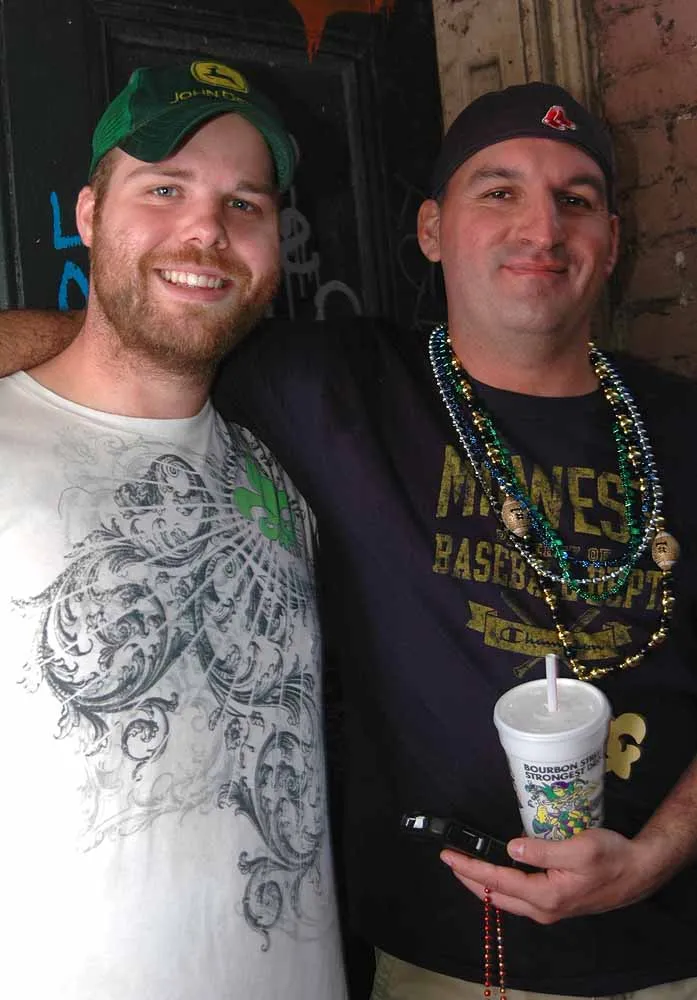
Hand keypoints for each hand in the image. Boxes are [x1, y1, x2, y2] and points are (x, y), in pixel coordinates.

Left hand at [440, 827, 670, 923]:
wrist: (638, 872)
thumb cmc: (612, 857)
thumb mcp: (579, 848)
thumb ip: (543, 850)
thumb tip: (511, 848)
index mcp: (546, 896)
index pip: (497, 882)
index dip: (470, 867)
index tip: (448, 856)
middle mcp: (543, 909)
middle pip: (495, 896)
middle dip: (468, 878)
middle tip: (448, 859)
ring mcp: (549, 909)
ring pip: (505, 899)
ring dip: (482, 883)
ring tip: (464, 865)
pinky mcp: (554, 903)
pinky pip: (517, 897)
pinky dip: (499, 885)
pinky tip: (494, 874)